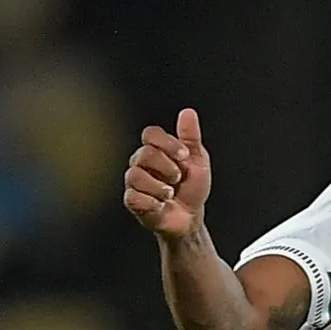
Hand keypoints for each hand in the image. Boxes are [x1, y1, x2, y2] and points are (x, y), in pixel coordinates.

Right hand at [123, 107, 212, 239]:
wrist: (190, 217)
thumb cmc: (192, 188)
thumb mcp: (198, 161)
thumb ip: (191, 137)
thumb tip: (188, 112)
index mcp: (156, 149)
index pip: (150, 133)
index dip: (168, 143)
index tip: (185, 156)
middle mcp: (141, 162)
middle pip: (144, 154)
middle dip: (167, 167)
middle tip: (178, 179)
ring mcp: (134, 182)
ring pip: (135, 176)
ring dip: (159, 187)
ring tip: (170, 194)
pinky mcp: (132, 201)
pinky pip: (134, 197)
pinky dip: (152, 203)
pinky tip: (161, 206)